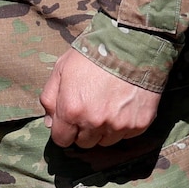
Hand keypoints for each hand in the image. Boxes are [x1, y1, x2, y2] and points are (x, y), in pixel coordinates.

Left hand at [40, 48, 160, 148]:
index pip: (62, 140)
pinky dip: (122, 125)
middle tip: (90, 108)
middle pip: (84, 143)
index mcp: (71, 110)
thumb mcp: (61, 69)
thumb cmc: (93, 54)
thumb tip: (50, 123)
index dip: (64, 130)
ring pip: (105, 142)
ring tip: (108, 105)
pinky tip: (123, 105)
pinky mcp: (139, 124)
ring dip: (103, 130)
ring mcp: (118, 125)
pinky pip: (126, 135)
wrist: (132, 44)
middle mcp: (94, 123)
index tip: (70, 119)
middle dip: (83, 130)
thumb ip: (50, 98)